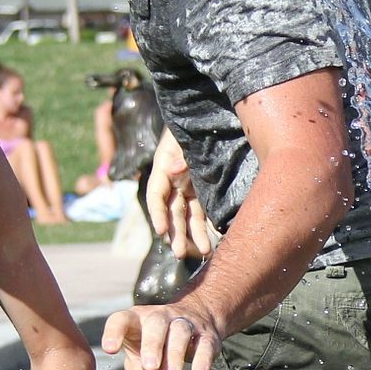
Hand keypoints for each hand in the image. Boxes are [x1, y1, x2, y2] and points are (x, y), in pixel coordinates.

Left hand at [102, 299, 224, 369]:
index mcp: (136, 319)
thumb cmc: (154, 345)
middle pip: (155, 324)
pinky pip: (205, 344)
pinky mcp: (207, 335)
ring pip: (180, 332)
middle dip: (152, 345)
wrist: (195, 318)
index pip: (121, 320)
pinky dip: (203, 358)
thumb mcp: (139, 357)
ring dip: (175, 355)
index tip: (109, 350)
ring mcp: (185, 323)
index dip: (114, 333)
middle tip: (150, 366)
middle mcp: (160, 317)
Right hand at [145, 130, 216, 259]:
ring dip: (193, 235)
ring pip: (188, 216)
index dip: (157, 215)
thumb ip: (179, 154)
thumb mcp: (182, 136)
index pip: (156, 196)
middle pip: (172, 212)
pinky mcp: (202, 190)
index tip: (161, 232)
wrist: (206, 116)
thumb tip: (174, 171)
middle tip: (179, 253)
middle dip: (176, 233)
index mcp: (163, 168)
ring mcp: (188, 187)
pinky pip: (203, 212)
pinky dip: (206, 226)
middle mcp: (173, 182)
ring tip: (204, 251)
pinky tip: (214, 239)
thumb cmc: (192, 123)